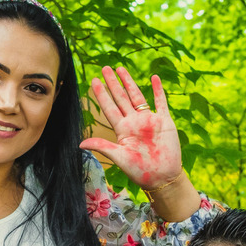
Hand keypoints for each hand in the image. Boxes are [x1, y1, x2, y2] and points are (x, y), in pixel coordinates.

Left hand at [80, 65, 181, 188]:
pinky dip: (158, 90)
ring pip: (137, 96)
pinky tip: (154, 78)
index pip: (109, 107)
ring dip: (129, 83)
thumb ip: (102, 147)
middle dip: (113, 83)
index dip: (102, 94)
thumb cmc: (140, 171)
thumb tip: (80, 144)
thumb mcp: (119, 158)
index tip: (94, 81)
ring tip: (121, 69)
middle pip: (121, 98)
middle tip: (105, 68)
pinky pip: (161, 102)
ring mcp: (149, 120)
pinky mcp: (164, 121)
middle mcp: (134, 122)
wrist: (163, 177)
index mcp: (122, 130)